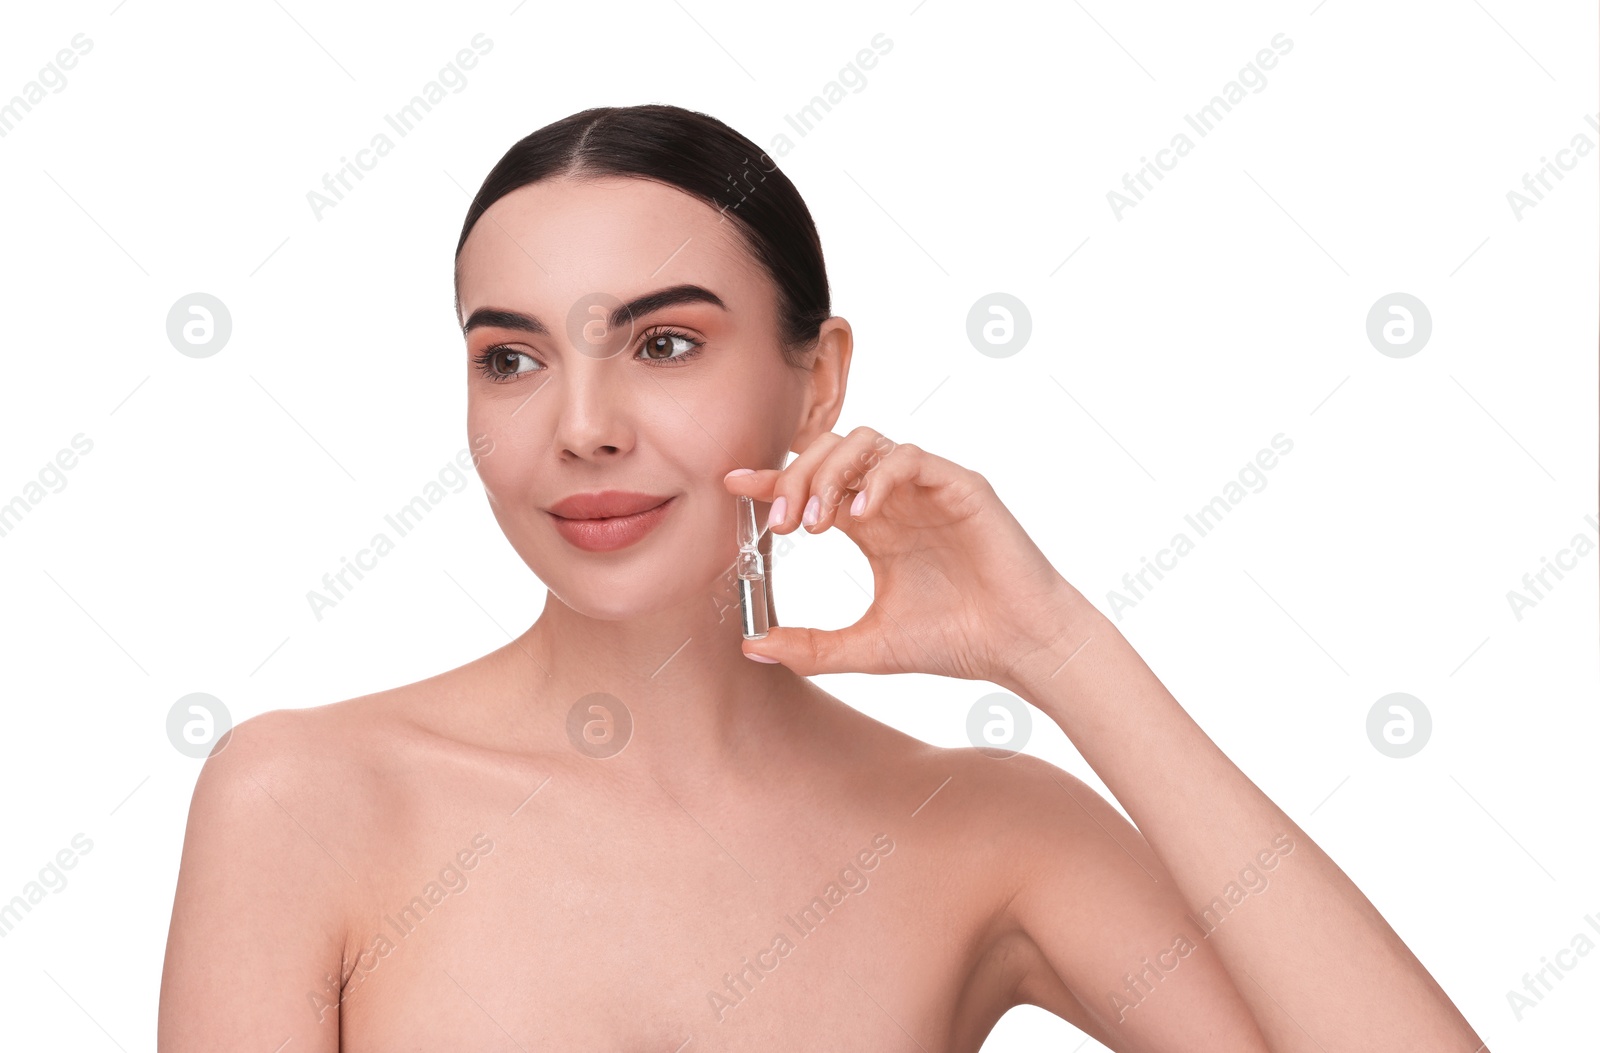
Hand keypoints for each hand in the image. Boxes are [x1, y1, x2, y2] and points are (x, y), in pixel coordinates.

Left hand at [722, 427, 1093, 683]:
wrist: (1017, 647)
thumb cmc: (954, 640)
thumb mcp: (867, 647)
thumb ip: (811, 646)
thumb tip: (751, 646)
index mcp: (873, 524)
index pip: (813, 485)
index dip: (772, 480)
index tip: (734, 485)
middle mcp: (895, 498)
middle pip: (831, 452)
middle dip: (796, 478)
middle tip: (781, 524)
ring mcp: (927, 487)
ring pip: (866, 442)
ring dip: (831, 474)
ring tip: (818, 522)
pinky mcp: (960, 485)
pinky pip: (909, 457)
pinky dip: (878, 477)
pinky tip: (861, 515)